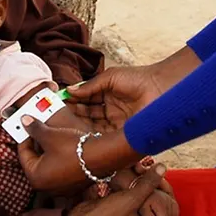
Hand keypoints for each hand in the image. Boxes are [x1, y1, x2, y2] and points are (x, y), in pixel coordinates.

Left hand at [16, 117, 89, 195]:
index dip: (25, 137)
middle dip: (37, 144)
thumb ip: (34, 128)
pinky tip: (65, 147)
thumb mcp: (50, 136)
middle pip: (35, 161)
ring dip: (48, 151)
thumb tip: (24, 120)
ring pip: (48, 165)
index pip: (23, 154)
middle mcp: (46, 187)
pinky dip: (59, 159)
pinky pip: (60, 170)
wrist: (102, 156)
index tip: (28, 126)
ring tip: (52, 135)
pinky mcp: (73, 185)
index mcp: (35, 178)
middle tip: (39, 129)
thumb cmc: (73, 148)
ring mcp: (61, 188)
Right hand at [63, 164, 173, 215]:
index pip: (163, 199)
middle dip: (149, 177)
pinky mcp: (120, 200)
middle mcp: (141, 214)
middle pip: (152, 192)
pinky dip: (130, 177)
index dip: (162, 183)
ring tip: (138, 165)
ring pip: (140, 187)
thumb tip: (162, 167)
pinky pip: (130, 186)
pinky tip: (129, 168)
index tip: (159, 169)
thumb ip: (148, 183)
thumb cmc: (109, 215)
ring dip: (139, 175)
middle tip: (145, 165)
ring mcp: (130, 207)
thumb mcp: (132, 198)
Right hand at [67, 47, 200, 130]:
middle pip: (86, 115)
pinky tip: (78, 136)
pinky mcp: (122, 134)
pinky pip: (103, 136)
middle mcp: (110, 110)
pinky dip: (91, 136)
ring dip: (78, 127)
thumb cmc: (139, 79)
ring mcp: (116, 123)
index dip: (72, 102)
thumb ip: (90, 86)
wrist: (162, 89)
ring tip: (61, 128)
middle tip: (54, 118)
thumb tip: (69, 91)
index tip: (55, 104)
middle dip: (71, 116)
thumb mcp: (110, 78)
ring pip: (92, 127)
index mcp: (107, 94)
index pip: (85, 100)